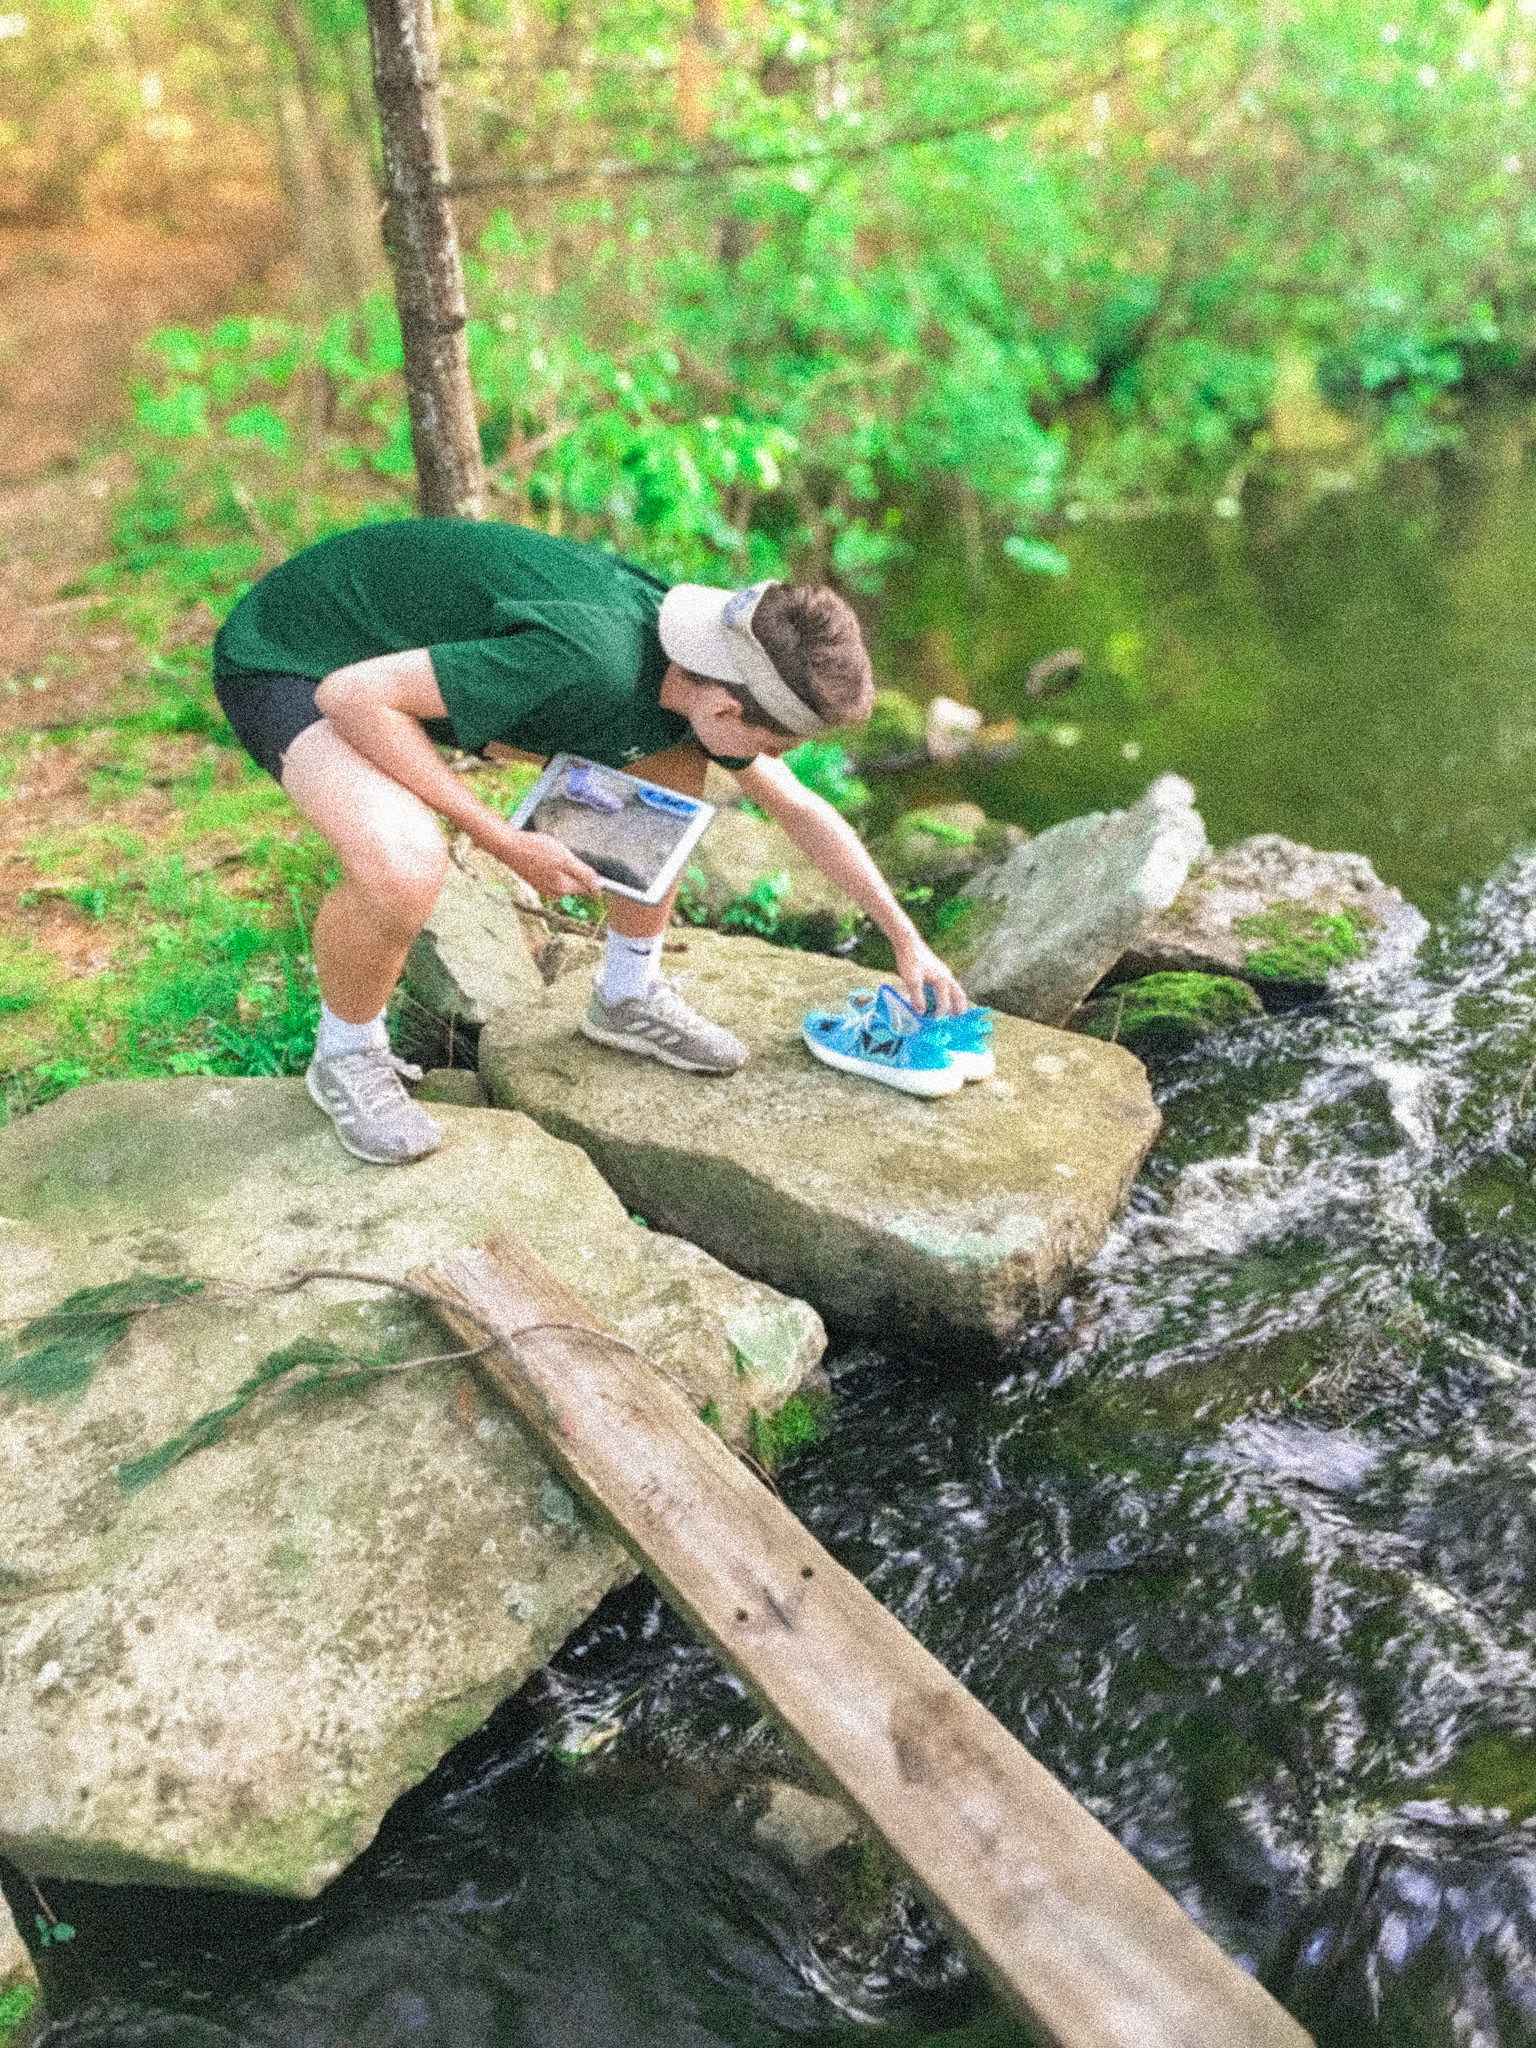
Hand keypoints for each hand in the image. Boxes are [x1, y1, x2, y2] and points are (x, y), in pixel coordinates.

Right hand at [486, 825, 601, 900]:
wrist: (508, 846)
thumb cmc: (536, 850)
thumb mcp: (565, 859)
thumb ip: (584, 874)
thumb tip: (599, 888)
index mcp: (563, 889)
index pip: (588, 887)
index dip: (590, 874)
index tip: (581, 861)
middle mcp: (554, 893)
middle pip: (576, 883)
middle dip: (575, 868)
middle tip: (563, 853)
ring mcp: (544, 888)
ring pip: (564, 878)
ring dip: (564, 865)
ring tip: (551, 852)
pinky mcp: (536, 881)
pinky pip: (553, 874)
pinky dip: (553, 865)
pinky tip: (544, 854)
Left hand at [891, 931, 968, 1016]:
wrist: (907, 942)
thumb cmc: (910, 960)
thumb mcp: (912, 980)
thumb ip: (917, 997)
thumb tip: (921, 1013)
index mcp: (942, 980)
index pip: (944, 1002)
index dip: (939, 1013)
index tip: (933, 1022)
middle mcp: (947, 976)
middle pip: (959, 995)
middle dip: (959, 1007)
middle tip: (959, 1019)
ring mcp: (944, 971)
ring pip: (955, 989)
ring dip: (955, 1000)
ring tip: (954, 1011)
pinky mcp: (938, 969)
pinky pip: (948, 985)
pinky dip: (949, 993)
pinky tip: (940, 996)